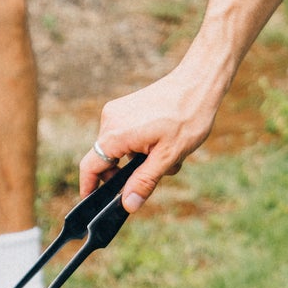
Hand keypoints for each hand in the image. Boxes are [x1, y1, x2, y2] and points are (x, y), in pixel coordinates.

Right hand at [79, 54, 227, 211]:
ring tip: (170, 155)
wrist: (198, 82)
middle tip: (156, 176)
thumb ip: (144, 182)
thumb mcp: (168, 156)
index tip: (94, 204)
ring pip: (121, 149)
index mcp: (115, 134)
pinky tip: (166, 142)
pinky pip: (127, 135)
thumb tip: (128, 205)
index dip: (89, 188)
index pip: (90, 167)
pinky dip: (143, 145)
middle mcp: (110, 120)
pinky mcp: (126, 107)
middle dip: (129, 174)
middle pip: (107, 160)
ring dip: (141, 160)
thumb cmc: (187, 117)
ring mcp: (117, 111)